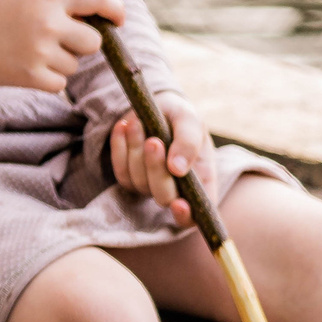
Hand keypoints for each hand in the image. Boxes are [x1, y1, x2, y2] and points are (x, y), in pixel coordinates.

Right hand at [0, 0, 123, 91]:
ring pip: (75, 64)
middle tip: (58, 43)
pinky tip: (27, 68)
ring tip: (31, 53)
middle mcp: (48, 24)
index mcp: (48, 0)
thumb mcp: (29, 1)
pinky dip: (49, 80)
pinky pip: (61, 83)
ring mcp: (40, 51)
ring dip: (60, 63)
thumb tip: (101, 23)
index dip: (114, 9)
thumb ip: (61, 7)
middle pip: (93, 42)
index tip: (117, 21)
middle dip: (82, 45)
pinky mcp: (32, 76)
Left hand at [110, 95, 212, 224]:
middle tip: (153, 141)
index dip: (187, 216)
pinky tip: (124, 126)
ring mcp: (150, 185)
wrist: (157, 105)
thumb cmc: (180, 116)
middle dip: (156, 169)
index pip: (196, 215)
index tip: (179, 203)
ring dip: (136, 151)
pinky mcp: (128, 176)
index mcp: (202, 181)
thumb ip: (189, 142)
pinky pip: (120, 170)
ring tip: (138, 123)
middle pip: (163, 197)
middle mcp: (177, 189)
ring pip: (138, 181)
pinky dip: (119, 147)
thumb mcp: (190, 121)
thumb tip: (177, 168)